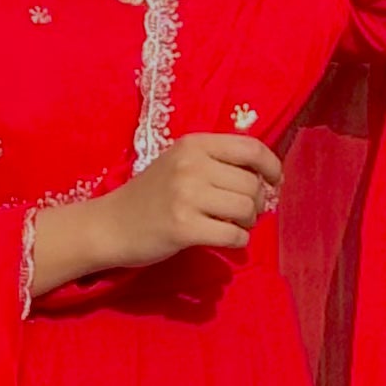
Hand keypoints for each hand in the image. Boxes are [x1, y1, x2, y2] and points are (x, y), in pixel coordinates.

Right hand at [29, 133, 281, 298]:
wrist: (110, 225)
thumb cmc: (151, 195)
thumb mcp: (180, 163)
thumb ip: (217, 163)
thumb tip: (265, 178)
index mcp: (194, 144)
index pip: (251, 148)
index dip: (272, 166)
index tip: (274, 182)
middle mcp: (191, 165)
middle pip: (252, 184)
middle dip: (257, 203)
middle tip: (243, 213)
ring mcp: (186, 196)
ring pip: (246, 209)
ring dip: (247, 223)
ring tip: (232, 225)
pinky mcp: (184, 228)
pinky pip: (233, 236)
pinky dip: (237, 241)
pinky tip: (225, 240)